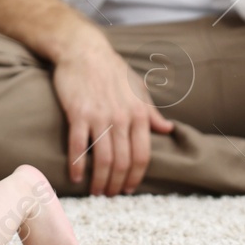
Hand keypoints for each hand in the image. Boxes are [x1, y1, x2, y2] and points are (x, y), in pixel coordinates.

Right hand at [51, 33, 173, 195]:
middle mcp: (122, 118)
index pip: (142, 155)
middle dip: (116, 183)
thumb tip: (168, 129)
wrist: (84, 50)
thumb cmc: (112, 69)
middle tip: (110, 194)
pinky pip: (78, 146)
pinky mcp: (78, 113)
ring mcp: (99, 116)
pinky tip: (76, 177)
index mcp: (139, 113)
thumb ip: (152, 112)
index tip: (128, 188)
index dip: (135, 176)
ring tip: (95, 191)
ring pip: (102, 159)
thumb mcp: (138, 88)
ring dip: (99, 180)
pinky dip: (77, 166)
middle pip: (122, 162)